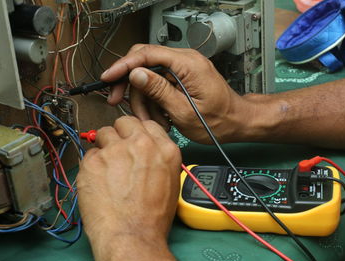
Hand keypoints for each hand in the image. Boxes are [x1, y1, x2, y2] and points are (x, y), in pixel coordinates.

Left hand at [77, 116, 180, 260]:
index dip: (137, 132)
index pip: (147, 124)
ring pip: (103, 133)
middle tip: (116, 148)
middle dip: (119, 133)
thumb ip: (159, 159)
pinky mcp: (93, 161)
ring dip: (103, 146)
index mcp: (164, 149)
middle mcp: (141, 145)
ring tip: (106, 167)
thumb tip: (147, 152)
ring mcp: (115, 151)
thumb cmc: (151, 218)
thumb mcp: (170, 182)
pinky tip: (97, 181)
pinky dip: (91, 165)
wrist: (132, 236)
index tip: (131, 137)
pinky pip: (89, 154)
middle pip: (124, 122)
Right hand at [101, 44, 250, 143]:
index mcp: (187, 64)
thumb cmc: (218, 120)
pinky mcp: (182, 77)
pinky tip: (159, 117)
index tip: (108, 78)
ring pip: (149, 77)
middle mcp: (185, 61)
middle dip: (130, 86)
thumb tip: (136, 74)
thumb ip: (159, 91)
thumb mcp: (184, 111)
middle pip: (144, 63)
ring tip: (151, 121)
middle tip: (118, 102)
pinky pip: (159, 85)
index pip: (147, 54)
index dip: (123, 66)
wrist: (237, 122)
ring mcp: (183, 68)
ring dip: (144, 100)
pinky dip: (154, 102)